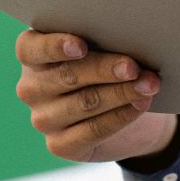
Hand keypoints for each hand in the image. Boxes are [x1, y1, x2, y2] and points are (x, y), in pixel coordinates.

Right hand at [13, 29, 175, 162]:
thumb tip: (126, 36)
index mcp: (32, 54)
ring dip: (121, 93)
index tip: (82, 46)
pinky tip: (140, 105)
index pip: (30, 48)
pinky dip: (121, 116)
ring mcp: (43, 118)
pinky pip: (93, 130)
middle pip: (67, 75)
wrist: (122, 109)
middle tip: (134, 68)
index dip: (54, 46)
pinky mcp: (59, 144)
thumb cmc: (107, 64)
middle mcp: (31, 87)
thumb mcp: (101, 47)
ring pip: (84, 103)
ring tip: (149, 84)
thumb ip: (101, 39)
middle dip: (105, 70)